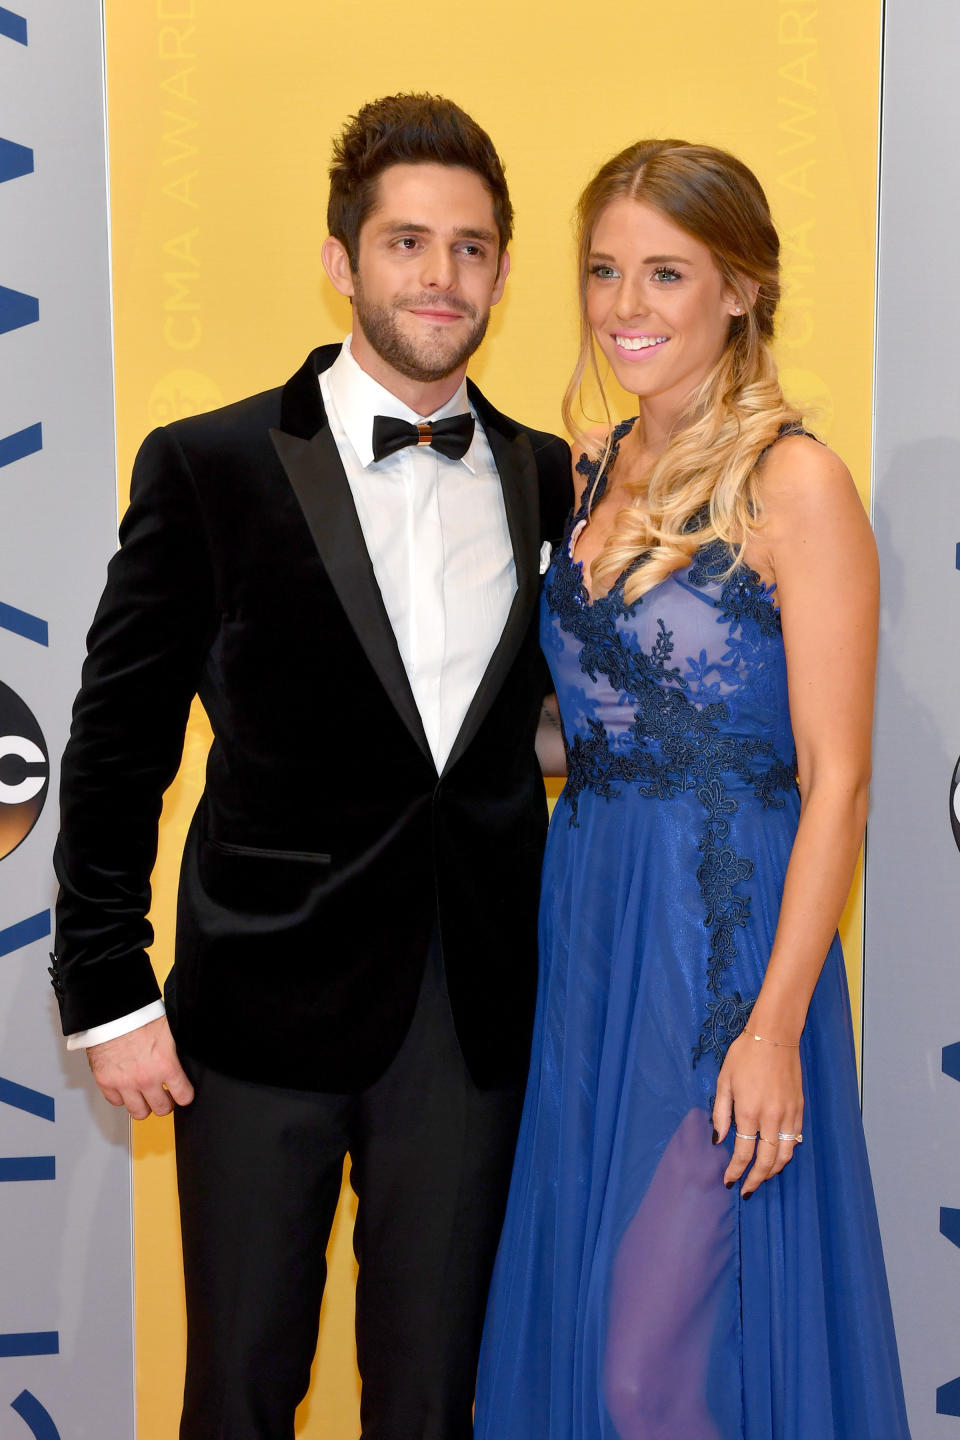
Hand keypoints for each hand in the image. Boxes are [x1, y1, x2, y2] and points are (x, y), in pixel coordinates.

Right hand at [86, 1015, 193, 1118]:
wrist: (112, 1012)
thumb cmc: (138, 1016)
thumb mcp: (169, 1030)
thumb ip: (176, 1049)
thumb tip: (184, 1055)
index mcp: (165, 1065)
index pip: (184, 1096)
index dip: (185, 1095)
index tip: (183, 1093)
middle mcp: (145, 1078)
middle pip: (161, 1109)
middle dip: (166, 1103)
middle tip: (164, 1096)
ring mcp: (124, 1083)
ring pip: (139, 1112)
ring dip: (144, 1105)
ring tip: (145, 1096)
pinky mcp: (106, 1082)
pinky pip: (117, 1102)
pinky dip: (122, 1097)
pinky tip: (126, 1087)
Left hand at [713, 1032, 802, 1196]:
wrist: (774, 1037)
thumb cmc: (744, 1056)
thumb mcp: (724, 1082)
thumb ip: (721, 1114)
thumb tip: (718, 1140)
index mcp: (749, 1112)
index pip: (743, 1153)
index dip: (735, 1171)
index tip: (729, 1181)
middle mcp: (771, 1119)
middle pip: (767, 1162)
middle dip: (756, 1180)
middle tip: (747, 1189)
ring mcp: (789, 1115)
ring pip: (785, 1155)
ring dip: (773, 1171)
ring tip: (762, 1177)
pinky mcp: (799, 1110)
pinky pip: (795, 1140)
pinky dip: (786, 1153)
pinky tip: (777, 1156)